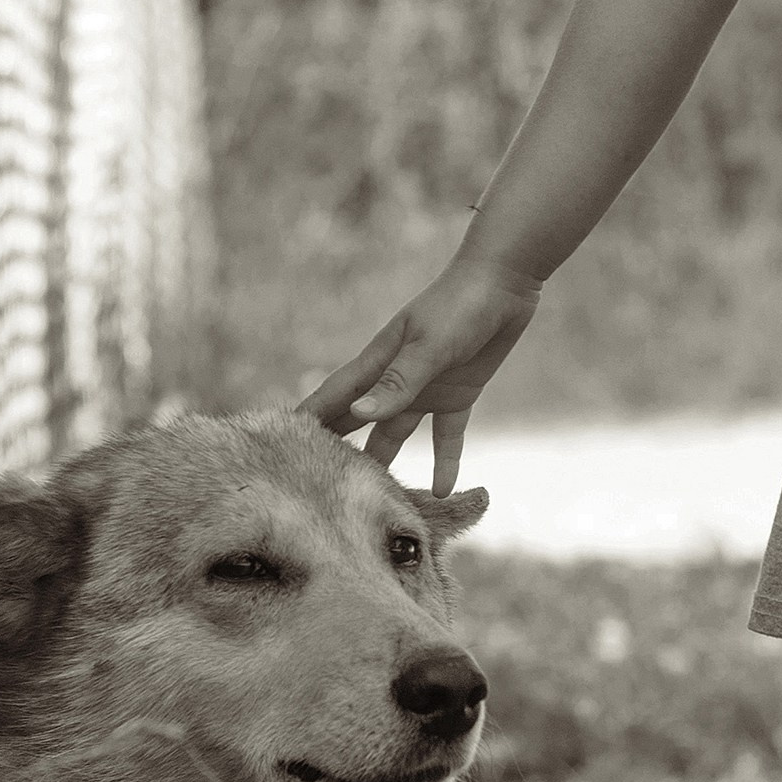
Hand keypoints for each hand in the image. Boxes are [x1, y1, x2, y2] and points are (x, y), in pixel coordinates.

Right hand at [301, 253, 541, 485]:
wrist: (504, 281)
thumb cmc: (459, 305)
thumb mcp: (429, 346)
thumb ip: (398, 383)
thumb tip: (358, 416)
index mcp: (378, 363)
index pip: (333, 398)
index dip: (307, 422)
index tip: (277, 449)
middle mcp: (395, 380)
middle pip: (357, 422)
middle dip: (336, 450)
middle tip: (315, 487)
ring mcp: (425, 389)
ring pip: (396, 434)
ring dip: (385, 464)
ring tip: (371, 500)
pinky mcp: (457, 395)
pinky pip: (446, 436)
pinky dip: (445, 462)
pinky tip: (441, 492)